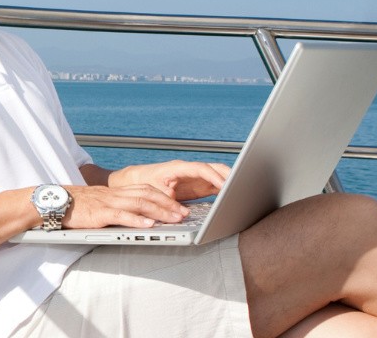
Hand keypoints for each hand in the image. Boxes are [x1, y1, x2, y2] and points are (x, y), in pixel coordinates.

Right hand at [62, 183, 189, 228]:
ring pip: (139, 204)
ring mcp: (108, 202)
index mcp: (116, 192)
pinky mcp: (99, 213)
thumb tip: (135, 217)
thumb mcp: (100, 203)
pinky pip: (121, 215)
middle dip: (169, 205)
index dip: (165, 197)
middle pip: (148, 195)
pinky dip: (137, 220)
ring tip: (175, 219)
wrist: (53, 202)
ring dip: (160, 212)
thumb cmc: (76, 206)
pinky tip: (149, 225)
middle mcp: (115, 194)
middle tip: (185, 214)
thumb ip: (116, 207)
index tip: (180, 206)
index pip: (146, 190)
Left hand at [109, 160, 229, 200]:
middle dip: (228, 176)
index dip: (214, 177)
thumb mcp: (153, 190)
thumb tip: (179, 208)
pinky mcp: (197, 186)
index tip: (225, 186)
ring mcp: (194, 177)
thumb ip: (167, 198)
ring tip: (240, 193)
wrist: (135, 180)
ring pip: (217, 175)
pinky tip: (231, 198)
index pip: (202, 169)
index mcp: (179, 167)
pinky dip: (224, 190)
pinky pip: (214, 185)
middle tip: (240, 188)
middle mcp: (189, 170)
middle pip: (214, 168)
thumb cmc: (143, 181)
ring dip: (228, 182)